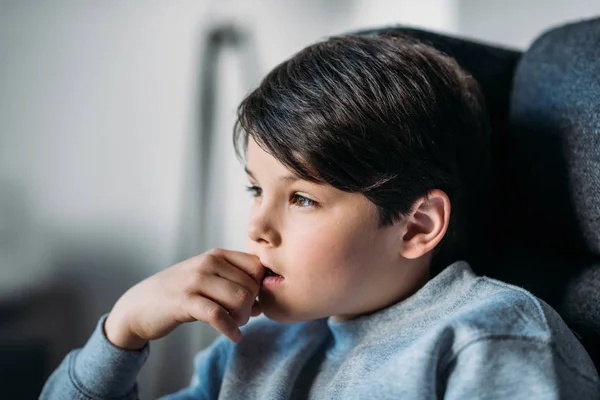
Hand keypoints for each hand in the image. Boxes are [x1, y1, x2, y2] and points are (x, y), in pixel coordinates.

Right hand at [104, 248, 264, 348]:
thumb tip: (261, 306)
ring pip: (239, 298)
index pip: (256, 266)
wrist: (139, 305)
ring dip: (243, 318)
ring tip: (235, 325)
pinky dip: (231, 329)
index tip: (253, 301)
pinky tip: (234, 336)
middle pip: (250, 285)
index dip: (260, 287)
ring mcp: (196, 280)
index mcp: (217, 255)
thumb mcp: (208, 282)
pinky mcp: (185, 301)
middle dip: (251, 306)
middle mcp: (208, 263)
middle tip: (241, 318)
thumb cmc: (179, 294)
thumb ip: (234, 287)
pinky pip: (219, 316)